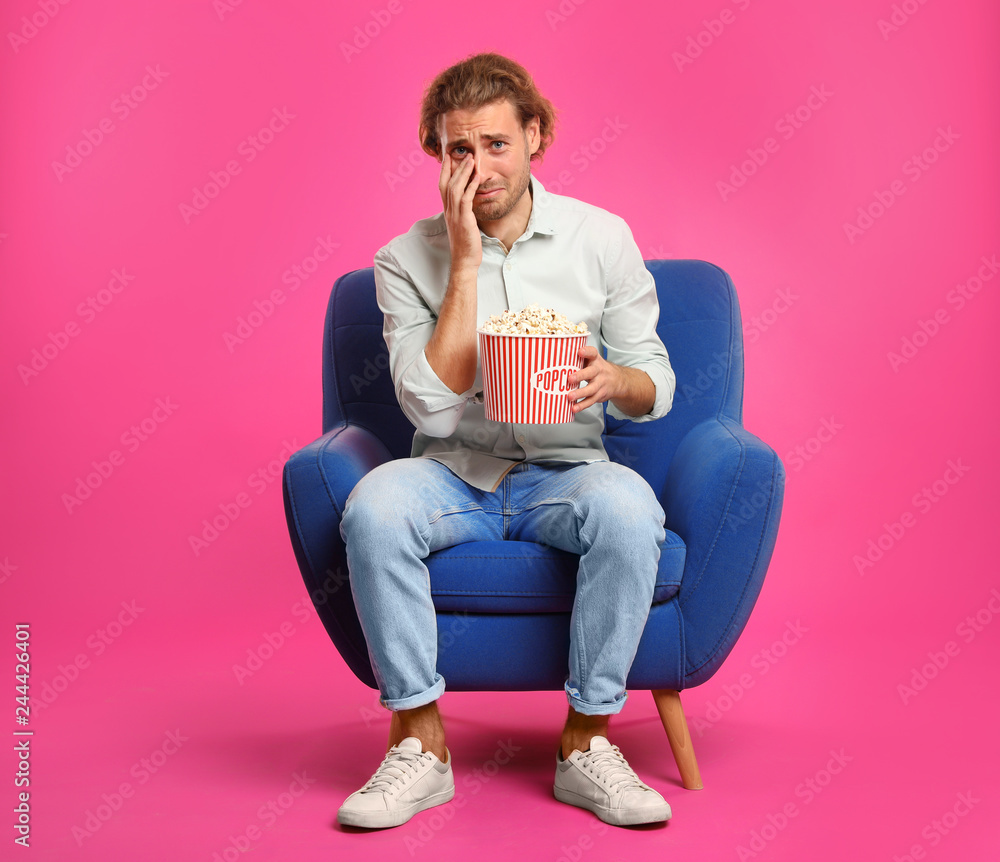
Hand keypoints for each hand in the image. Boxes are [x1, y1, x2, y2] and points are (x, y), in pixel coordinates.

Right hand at [438, 149, 482, 271]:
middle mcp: (449, 211)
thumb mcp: (462, 224)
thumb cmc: (465, 245)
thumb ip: (463, 212)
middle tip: (460, 152)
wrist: (464, 261)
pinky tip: (477, 177)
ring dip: (463, 172)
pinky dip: (471, 187)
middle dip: (453, 166)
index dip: (444, 171)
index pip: (442, 186)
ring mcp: (455, 215)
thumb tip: (467, 203)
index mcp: (447, 211)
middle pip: (447, 183)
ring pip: (455, 188)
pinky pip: (466, 199)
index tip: (448, 157)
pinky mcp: (464, 220)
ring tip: (470, 159)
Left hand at [566, 346, 623, 413]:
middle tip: (570, 378)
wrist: (617, 380)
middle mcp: (599, 371)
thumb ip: (578, 359)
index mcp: (595, 360)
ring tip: (570, 396)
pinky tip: (574, 408)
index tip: (580, 351)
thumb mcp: (591, 360)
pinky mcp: (600, 394)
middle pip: (591, 372)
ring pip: (591, 389)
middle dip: (580, 376)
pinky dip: (582, 405)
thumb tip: (557, 359)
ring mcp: (600, 383)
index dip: (586, 352)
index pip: (592, 353)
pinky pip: (591, 400)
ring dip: (580, 393)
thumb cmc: (597, 369)